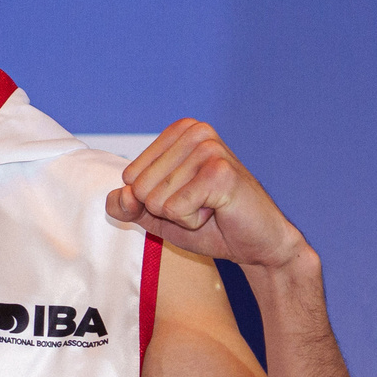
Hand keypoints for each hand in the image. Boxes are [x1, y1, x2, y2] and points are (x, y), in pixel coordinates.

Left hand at [106, 120, 307, 271]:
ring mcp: (209, 149)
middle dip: (167, 210)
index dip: (154, 201)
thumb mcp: (158, 216)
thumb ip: (128, 206)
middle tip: (201, 206)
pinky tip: (218, 211)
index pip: (130, 177)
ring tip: (211, 208)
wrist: (256, 244)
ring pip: (157, 200)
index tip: (187, 199)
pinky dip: (193, 221)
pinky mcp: (220, 172)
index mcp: (179, 132)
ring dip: (182, 216)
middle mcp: (195, 132)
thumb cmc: (210, 225)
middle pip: (141, 187)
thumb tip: (120, 195)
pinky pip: (175, 209)